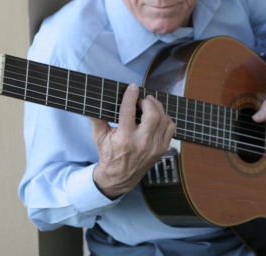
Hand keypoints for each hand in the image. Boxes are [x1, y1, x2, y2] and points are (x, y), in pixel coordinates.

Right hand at [92, 83, 175, 198]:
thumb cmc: (109, 154)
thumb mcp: (99, 137)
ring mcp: (154, 147)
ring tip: (150, 105)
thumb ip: (96, 118)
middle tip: (143, 99)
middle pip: (153, 115)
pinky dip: (166, 119)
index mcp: (124, 139)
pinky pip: (171, 128)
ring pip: (164, 120)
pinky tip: (157, 117)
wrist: (119, 178)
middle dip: (149, 102)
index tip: (133, 87)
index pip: (129, 111)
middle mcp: (141, 143)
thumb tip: (93, 99)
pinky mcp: (162, 149)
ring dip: (158, 108)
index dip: (131, 96)